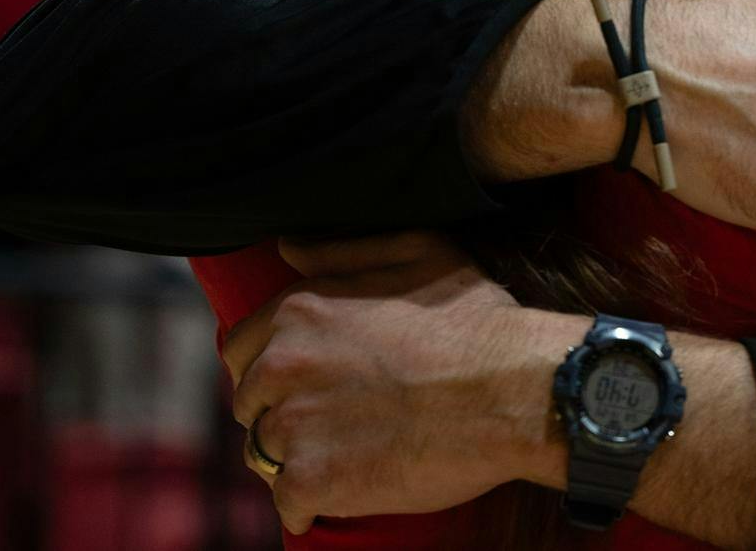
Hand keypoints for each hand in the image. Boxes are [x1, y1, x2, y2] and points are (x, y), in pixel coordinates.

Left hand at [221, 233, 569, 534]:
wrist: (511, 389)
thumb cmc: (475, 322)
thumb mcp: (419, 252)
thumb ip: (344, 251)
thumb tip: (289, 250)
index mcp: (301, 311)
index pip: (244, 348)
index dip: (274, 368)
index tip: (307, 382)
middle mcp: (284, 363)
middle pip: (250, 403)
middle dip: (282, 412)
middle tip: (333, 421)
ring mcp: (294, 424)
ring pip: (265, 454)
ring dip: (297, 458)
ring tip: (346, 455)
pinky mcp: (313, 479)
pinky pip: (287, 503)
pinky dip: (310, 504)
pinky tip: (344, 493)